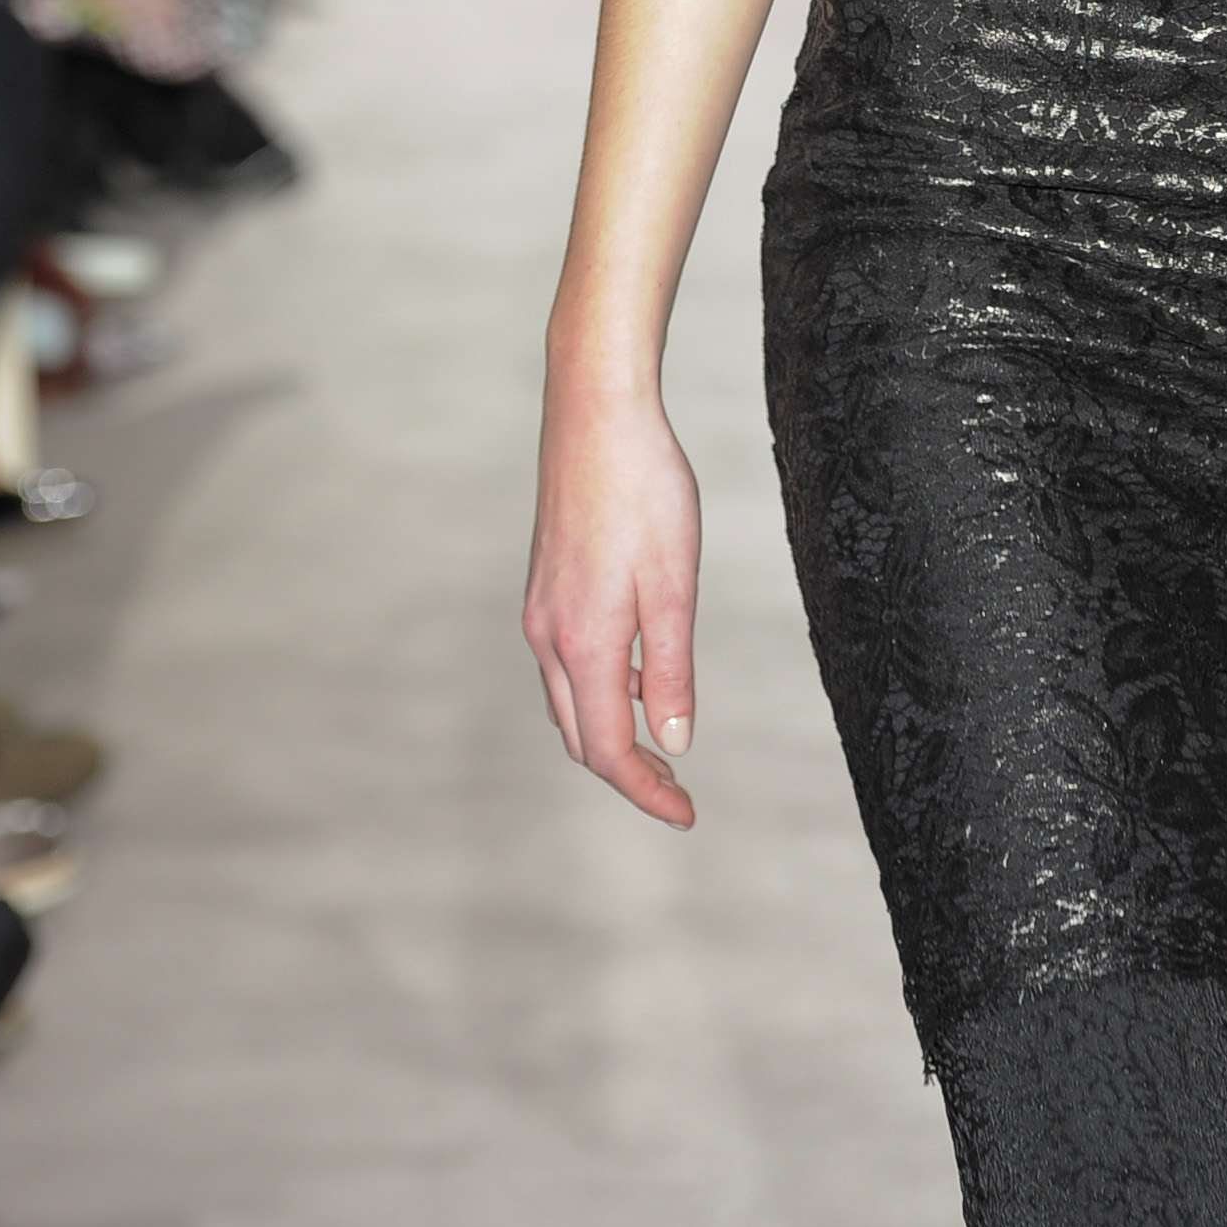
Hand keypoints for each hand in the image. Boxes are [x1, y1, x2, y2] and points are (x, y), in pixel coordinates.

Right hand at [523, 386, 702, 825]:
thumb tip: (674, 742)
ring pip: (568, 699)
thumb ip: (671, 667)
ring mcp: (540, 608)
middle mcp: (548, 635)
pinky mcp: (544, 583)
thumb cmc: (644, 488)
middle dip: (626, 770)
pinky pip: (565, 662)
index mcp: (583, 642)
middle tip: (677, 790)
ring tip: (660, 742)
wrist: (596, 411)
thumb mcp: (674, 582)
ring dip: (609, 731)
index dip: (645, 791)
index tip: (686, 814)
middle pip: (580, 734)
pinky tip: (636, 671)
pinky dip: (598, 688)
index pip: (606, 749)